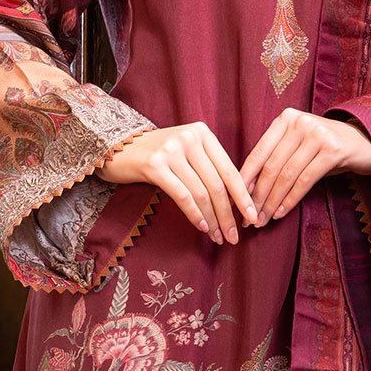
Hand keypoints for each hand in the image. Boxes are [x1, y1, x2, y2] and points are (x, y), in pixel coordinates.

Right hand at [98, 124, 256, 243]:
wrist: (117, 147)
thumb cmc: (156, 155)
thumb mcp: (186, 152)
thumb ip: (208, 166)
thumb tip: (236, 200)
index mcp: (202, 133)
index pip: (230, 169)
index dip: (243, 197)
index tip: (252, 218)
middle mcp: (189, 138)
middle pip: (217, 184)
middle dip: (228, 214)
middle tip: (234, 236)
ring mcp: (172, 150)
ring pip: (201, 192)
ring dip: (213, 219)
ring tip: (219, 237)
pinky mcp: (155, 165)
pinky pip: (183, 195)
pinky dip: (195, 214)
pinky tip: (203, 227)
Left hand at [240, 109, 370, 225]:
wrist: (365, 142)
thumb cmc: (325, 148)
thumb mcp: (299, 147)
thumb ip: (276, 160)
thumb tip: (247, 190)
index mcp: (285, 119)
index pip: (258, 152)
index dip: (245, 179)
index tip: (236, 202)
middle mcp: (300, 123)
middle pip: (271, 166)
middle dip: (258, 196)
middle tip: (249, 217)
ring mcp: (317, 134)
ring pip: (286, 175)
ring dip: (272, 202)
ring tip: (263, 219)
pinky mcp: (333, 150)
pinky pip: (305, 180)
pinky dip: (291, 200)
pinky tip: (281, 213)